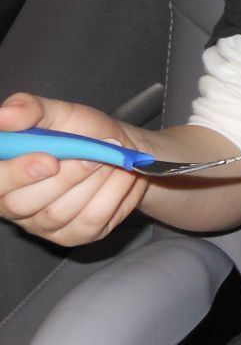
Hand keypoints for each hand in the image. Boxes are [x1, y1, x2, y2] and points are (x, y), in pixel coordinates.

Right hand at [0, 92, 147, 244]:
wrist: (124, 149)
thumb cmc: (84, 131)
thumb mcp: (60, 112)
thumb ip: (30, 110)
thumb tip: (4, 116)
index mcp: (4, 173)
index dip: (16, 174)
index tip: (49, 159)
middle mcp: (13, 204)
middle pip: (21, 203)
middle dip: (64, 176)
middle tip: (94, 155)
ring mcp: (42, 224)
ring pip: (58, 212)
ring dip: (92, 181)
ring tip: (111, 159)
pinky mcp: (74, 235)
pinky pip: (89, 220)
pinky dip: (112, 193)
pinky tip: (120, 175)